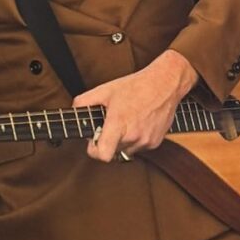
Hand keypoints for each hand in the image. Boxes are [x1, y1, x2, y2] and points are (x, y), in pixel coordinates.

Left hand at [72, 49, 196, 162]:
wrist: (165, 84)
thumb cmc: (135, 86)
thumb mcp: (104, 90)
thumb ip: (83, 101)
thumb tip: (74, 111)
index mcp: (119, 124)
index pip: (103, 154)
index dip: (93, 151)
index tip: (92, 142)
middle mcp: (134, 136)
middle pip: (112, 150)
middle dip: (107, 140)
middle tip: (108, 123)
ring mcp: (146, 141)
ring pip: (125, 150)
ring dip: (121, 140)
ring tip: (124, 121)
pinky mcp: (156, 142)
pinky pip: (138, 147)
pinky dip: (134, 138)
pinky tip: (136, 122)